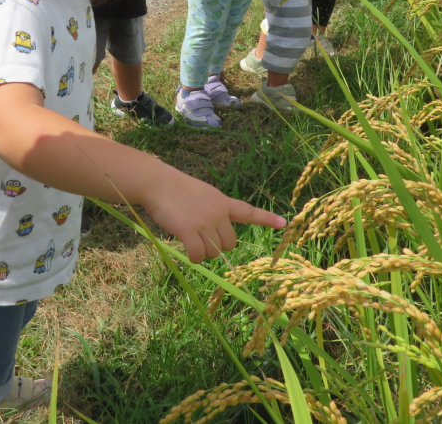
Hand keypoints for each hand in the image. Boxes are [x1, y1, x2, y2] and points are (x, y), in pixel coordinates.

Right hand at [142, 169, 285, 261]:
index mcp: (222, 202)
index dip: (267, 219)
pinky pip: (199, 255)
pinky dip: (194, 258)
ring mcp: (204, 222)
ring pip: (214, 252)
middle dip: (217, 246)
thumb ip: (212, 212)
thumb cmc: (174, 188)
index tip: (284, 223)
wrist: (156, 182)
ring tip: (188, 237)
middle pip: (229, 244)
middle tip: (200, 237)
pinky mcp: (189, 231)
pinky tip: (187, 251)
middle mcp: (218, 213)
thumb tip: (213, 238)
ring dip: (203, 252)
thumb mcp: (202, 195)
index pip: (248, 212)